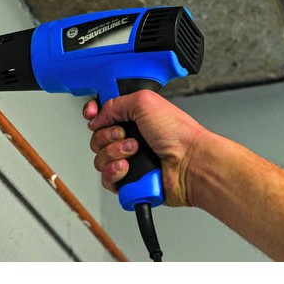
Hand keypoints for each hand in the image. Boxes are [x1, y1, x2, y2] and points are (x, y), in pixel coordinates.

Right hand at [83, 90, 206, 206]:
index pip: (103, 115)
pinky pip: (106, 179)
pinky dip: (114, 172)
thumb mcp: (144, 102)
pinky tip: (128, 168)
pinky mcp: (129, 181)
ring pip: (100, 159)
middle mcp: (130, 138)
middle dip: (107, 136)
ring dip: (114, 154)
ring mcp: (129, 160)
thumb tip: (97, 116)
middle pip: (97, 138)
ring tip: (134, 151)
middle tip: (126, 135)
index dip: (94, 115)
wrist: (190, 163)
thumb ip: (115, 103)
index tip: (93, 115)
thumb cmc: (178, 134)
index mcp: (134, 118)